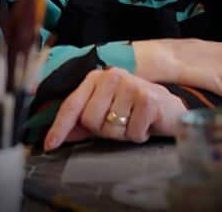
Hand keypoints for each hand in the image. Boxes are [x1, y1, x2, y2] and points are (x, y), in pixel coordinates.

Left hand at [44, 67, 186, 150]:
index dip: (60, 127)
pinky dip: (139, 135)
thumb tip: (55, 138)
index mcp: (97, 78)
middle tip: (121, 123)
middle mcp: (113, 76)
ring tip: (135, 122)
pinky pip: (131, 132)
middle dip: (103, 130)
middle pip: (90, 119)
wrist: (171, 110)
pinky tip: (146, 124)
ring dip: (123, 134)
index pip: (72, 105)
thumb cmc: (135, 112)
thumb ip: (81, 124)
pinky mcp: (148, 99)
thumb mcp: (106, 115)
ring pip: (110, 128)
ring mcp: (132, 85)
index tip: (50, 145)